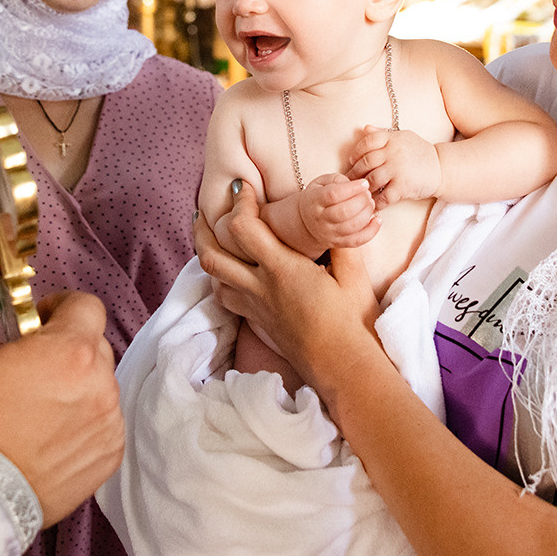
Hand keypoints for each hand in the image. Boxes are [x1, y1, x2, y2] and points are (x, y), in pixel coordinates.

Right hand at [0, 221, 122, 525]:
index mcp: (70, 351)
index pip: (85, 305)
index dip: (56, 311)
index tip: (28, 329)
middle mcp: (100, 387)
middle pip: (94, 346)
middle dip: (63, 350)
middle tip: (19, 373)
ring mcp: (108, 428)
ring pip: (99, 386)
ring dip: (73, 387)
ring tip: (27, 410)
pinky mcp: (108, 461)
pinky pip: (103, 425)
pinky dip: (80, 424)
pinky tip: (40, 438)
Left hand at [194, 190, 385, 400]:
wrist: (344, 369)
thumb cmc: (353, 322)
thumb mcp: (352, 274)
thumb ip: (341, 241)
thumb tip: (340, 212)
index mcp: (281, 270)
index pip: (244, 228)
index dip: (239, 202)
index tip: (244, 186)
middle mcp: (260, 288)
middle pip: (211, 255)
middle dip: (202, 229)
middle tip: (205, 211)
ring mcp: (256, 308)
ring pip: (214, 279)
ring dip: (207, 255)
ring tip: (212, 239)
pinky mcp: (259, 324)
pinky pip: (227, 298)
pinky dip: (221, 281)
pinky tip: (231, 274)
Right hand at [298, 172, 378, 248]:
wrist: (306, 222)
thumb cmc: (319, 197)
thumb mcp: (322, 182)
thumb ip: (337, 180)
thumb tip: (355, 185)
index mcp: (314, 200)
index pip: (333, 194)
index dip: (352, 188)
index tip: (364, 183)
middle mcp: (320, 219)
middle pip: (344, 211)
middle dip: (362, 201)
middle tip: (368, 194)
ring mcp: (329, 233)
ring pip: (352, 226)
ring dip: (367, 213)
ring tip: (371, 203)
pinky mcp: (338, 243)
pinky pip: (357, 240)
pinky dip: (371, 231)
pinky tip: (377, 220)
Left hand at [347, 126, 441, 204]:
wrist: (442, 168)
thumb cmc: (420, 152)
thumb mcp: (403, 137)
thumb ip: (383, 133)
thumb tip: (365, 128)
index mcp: (392, 139)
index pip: (367, 142)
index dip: (356, 152)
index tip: (352, 160)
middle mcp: (393, 152)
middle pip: (366, 162)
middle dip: (355, 172)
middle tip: (350, 180)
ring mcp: (398, 170)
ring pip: (371, 180)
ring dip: (364, 188)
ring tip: (360, 192)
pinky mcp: (403, 186)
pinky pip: (384, 197)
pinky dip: (377, 202)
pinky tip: (373, 204)